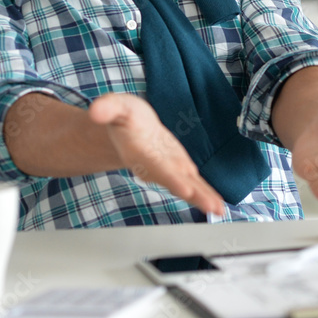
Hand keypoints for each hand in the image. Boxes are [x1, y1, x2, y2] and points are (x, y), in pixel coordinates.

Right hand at [88, 93, 223, 215]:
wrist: (130, 129)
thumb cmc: (124, 118)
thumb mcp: (116, 106)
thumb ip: (109, 108)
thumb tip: (97, 110)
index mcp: (141, 154)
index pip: (157, 168)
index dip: (170, 179)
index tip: (185, 189)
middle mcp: (156, 167)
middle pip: (177, 183)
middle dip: (194, 196)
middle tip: (212, 207)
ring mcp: (170, 170)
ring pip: (189, 186)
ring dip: (205, 198)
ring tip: (219, 210)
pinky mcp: (181, 169)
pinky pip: (195, 183)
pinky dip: (207, 193)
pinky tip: (218, 205)